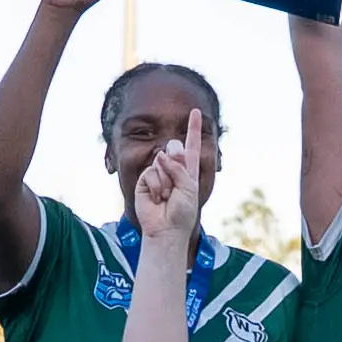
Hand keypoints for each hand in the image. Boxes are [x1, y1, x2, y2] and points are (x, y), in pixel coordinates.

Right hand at [130, 109, 204, 240]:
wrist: (166, 229)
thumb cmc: (182, 212)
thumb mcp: (189, 188)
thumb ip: (178, 168)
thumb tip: (160, 154)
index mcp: (189, 170)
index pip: (192, 146)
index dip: (193, 128)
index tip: (196, 112)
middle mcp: (174, 169)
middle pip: (174, 148)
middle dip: (176, 160)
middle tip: (175, 185)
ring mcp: (158, 173)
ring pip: (161, 162)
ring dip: (166, 182)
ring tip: (166, 197)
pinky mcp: (145, 180)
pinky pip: (151, 172)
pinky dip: (155, 186)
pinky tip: (157, 199)